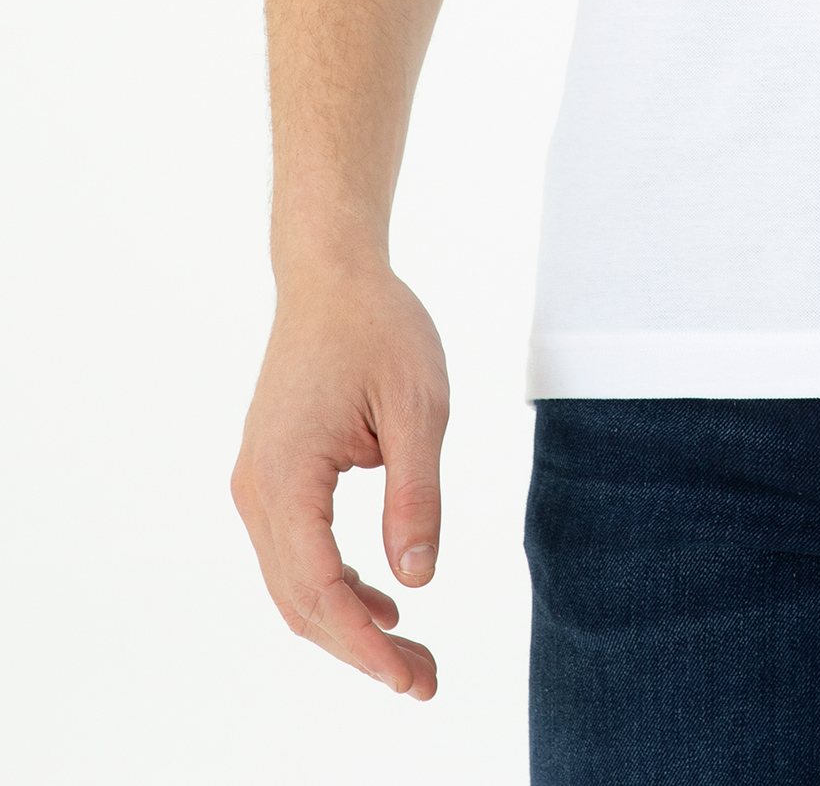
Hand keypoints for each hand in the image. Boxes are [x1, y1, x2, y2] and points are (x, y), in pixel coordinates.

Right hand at [231, 259, 448, 697]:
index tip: (411, 678)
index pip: (319, 590)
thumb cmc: (379, 327)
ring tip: (413, 655)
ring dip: (347, 625)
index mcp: (286, 476)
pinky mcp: (271, 476)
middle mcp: (257, 490)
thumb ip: (415, 495)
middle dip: (359, 650)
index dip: (363, 645)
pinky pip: (295, 553)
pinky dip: (335, 587)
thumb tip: (417, 580)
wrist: (331, 275)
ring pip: (293, 584)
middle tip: (426, 681)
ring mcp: (257, 484)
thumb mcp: (418, 407)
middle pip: (300, 601)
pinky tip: (383, 602)